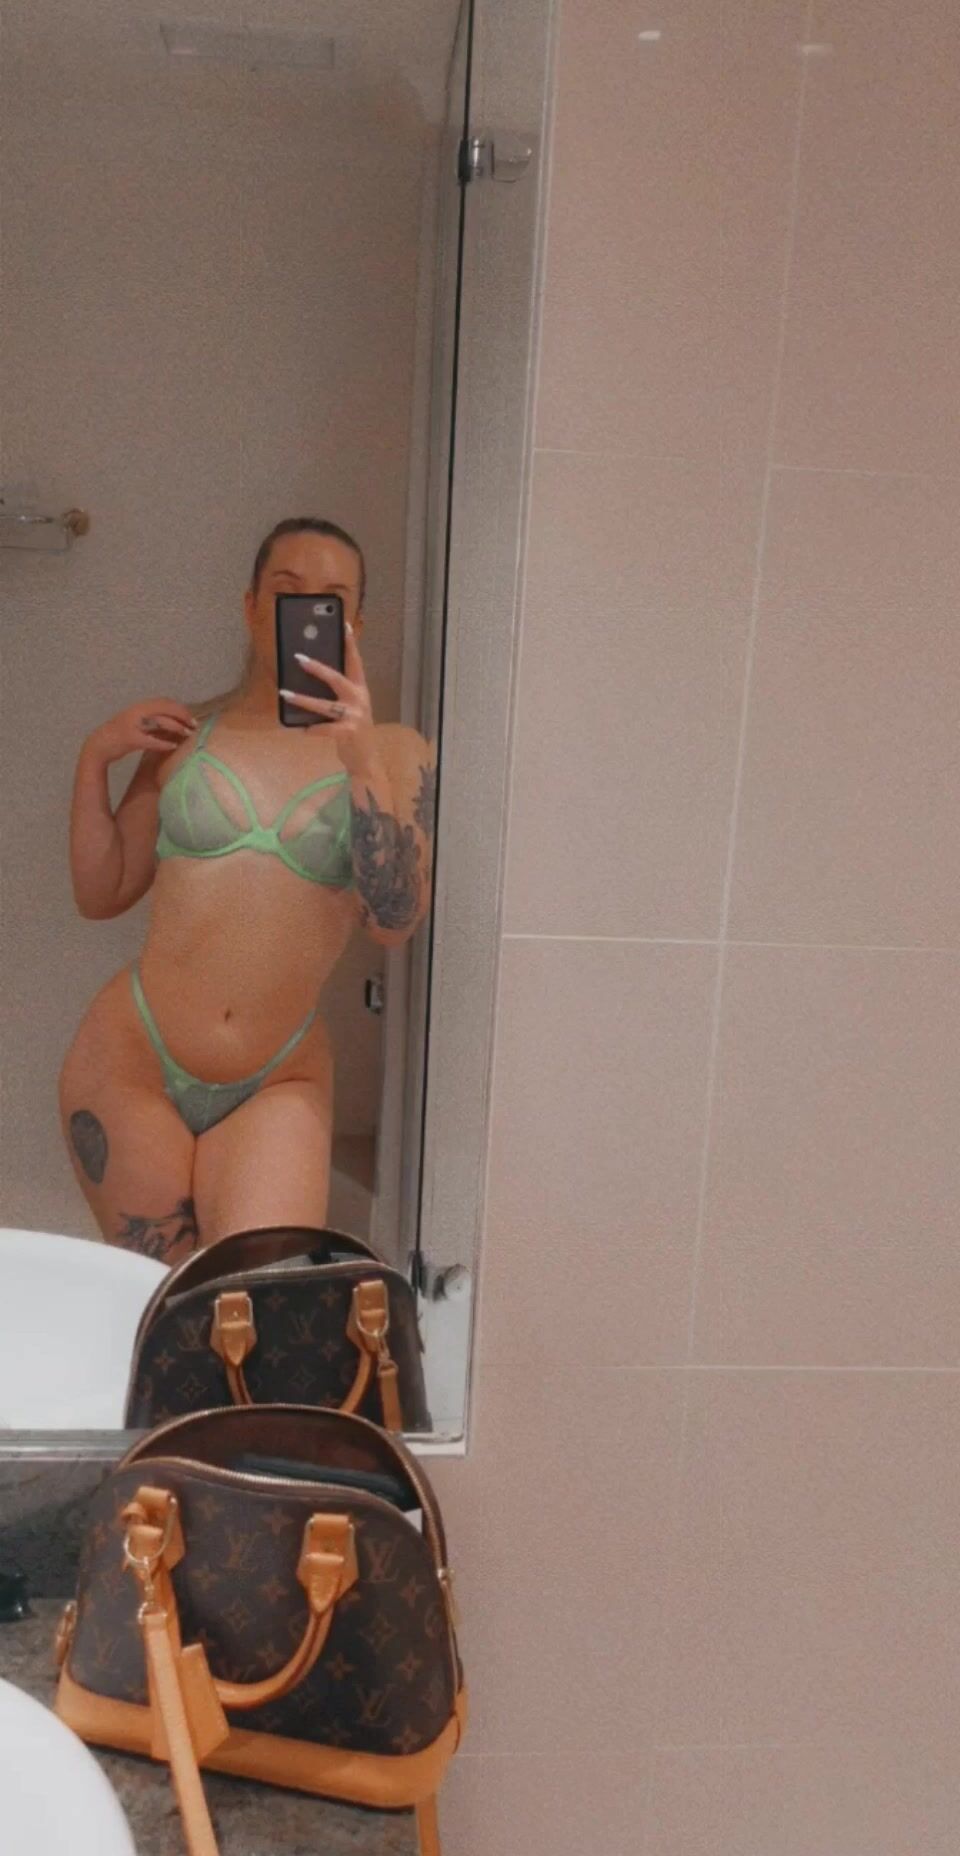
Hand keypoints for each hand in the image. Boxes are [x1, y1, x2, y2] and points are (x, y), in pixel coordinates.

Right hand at [86, 699, 196, 765]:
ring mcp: (132, 724)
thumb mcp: (136, 722)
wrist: (98, 745)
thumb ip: (152, 719)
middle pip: (164, 708)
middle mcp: (135, 711)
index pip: (163, 701)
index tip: (191, 717)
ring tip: (187, 734)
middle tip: (193, 725)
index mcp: (138, 706)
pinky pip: (151, 740)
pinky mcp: (129, 739)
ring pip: (159, 721)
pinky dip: (164, 743)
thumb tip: (175, 721)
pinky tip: (173, 746)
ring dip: (176, 727)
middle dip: (182, 715)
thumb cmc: (120, 735)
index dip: (179, 708)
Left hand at [282, 623, 377, 775]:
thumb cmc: (353, 729)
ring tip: (285, 694)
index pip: (355, 662)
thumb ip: (337, 693)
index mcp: (360, 689)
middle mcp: (360, 699)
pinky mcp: (349, 732)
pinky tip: (302, 730)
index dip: (350, 643)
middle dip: (317, 668)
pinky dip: (313, 729)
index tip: (343, 624)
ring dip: (303, 699)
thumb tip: (311, 675)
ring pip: (325, 704)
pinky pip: (327, 728)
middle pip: (337, 678)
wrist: (366, 758)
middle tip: (299, 659)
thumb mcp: (350, 707)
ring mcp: (355, 715)